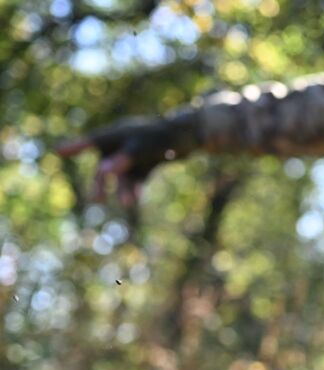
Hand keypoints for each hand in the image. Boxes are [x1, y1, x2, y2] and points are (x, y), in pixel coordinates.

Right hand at [55, 116, 187, 205]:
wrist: (189, 136)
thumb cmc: (161, 137)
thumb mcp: (140, 149)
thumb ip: (122, 160)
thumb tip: (102, 172)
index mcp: (115, 134)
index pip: (91, 141)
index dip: (75, 147)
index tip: (58, 151)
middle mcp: (122, 143)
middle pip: (106, 165)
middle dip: (101, 183)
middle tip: (97, 200)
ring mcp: (135, 153)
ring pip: (124, 175)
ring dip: (124, 188)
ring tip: (128, 204)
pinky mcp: (149, 161)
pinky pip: (139, 176)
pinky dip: (138, 186)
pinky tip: (139, 198)